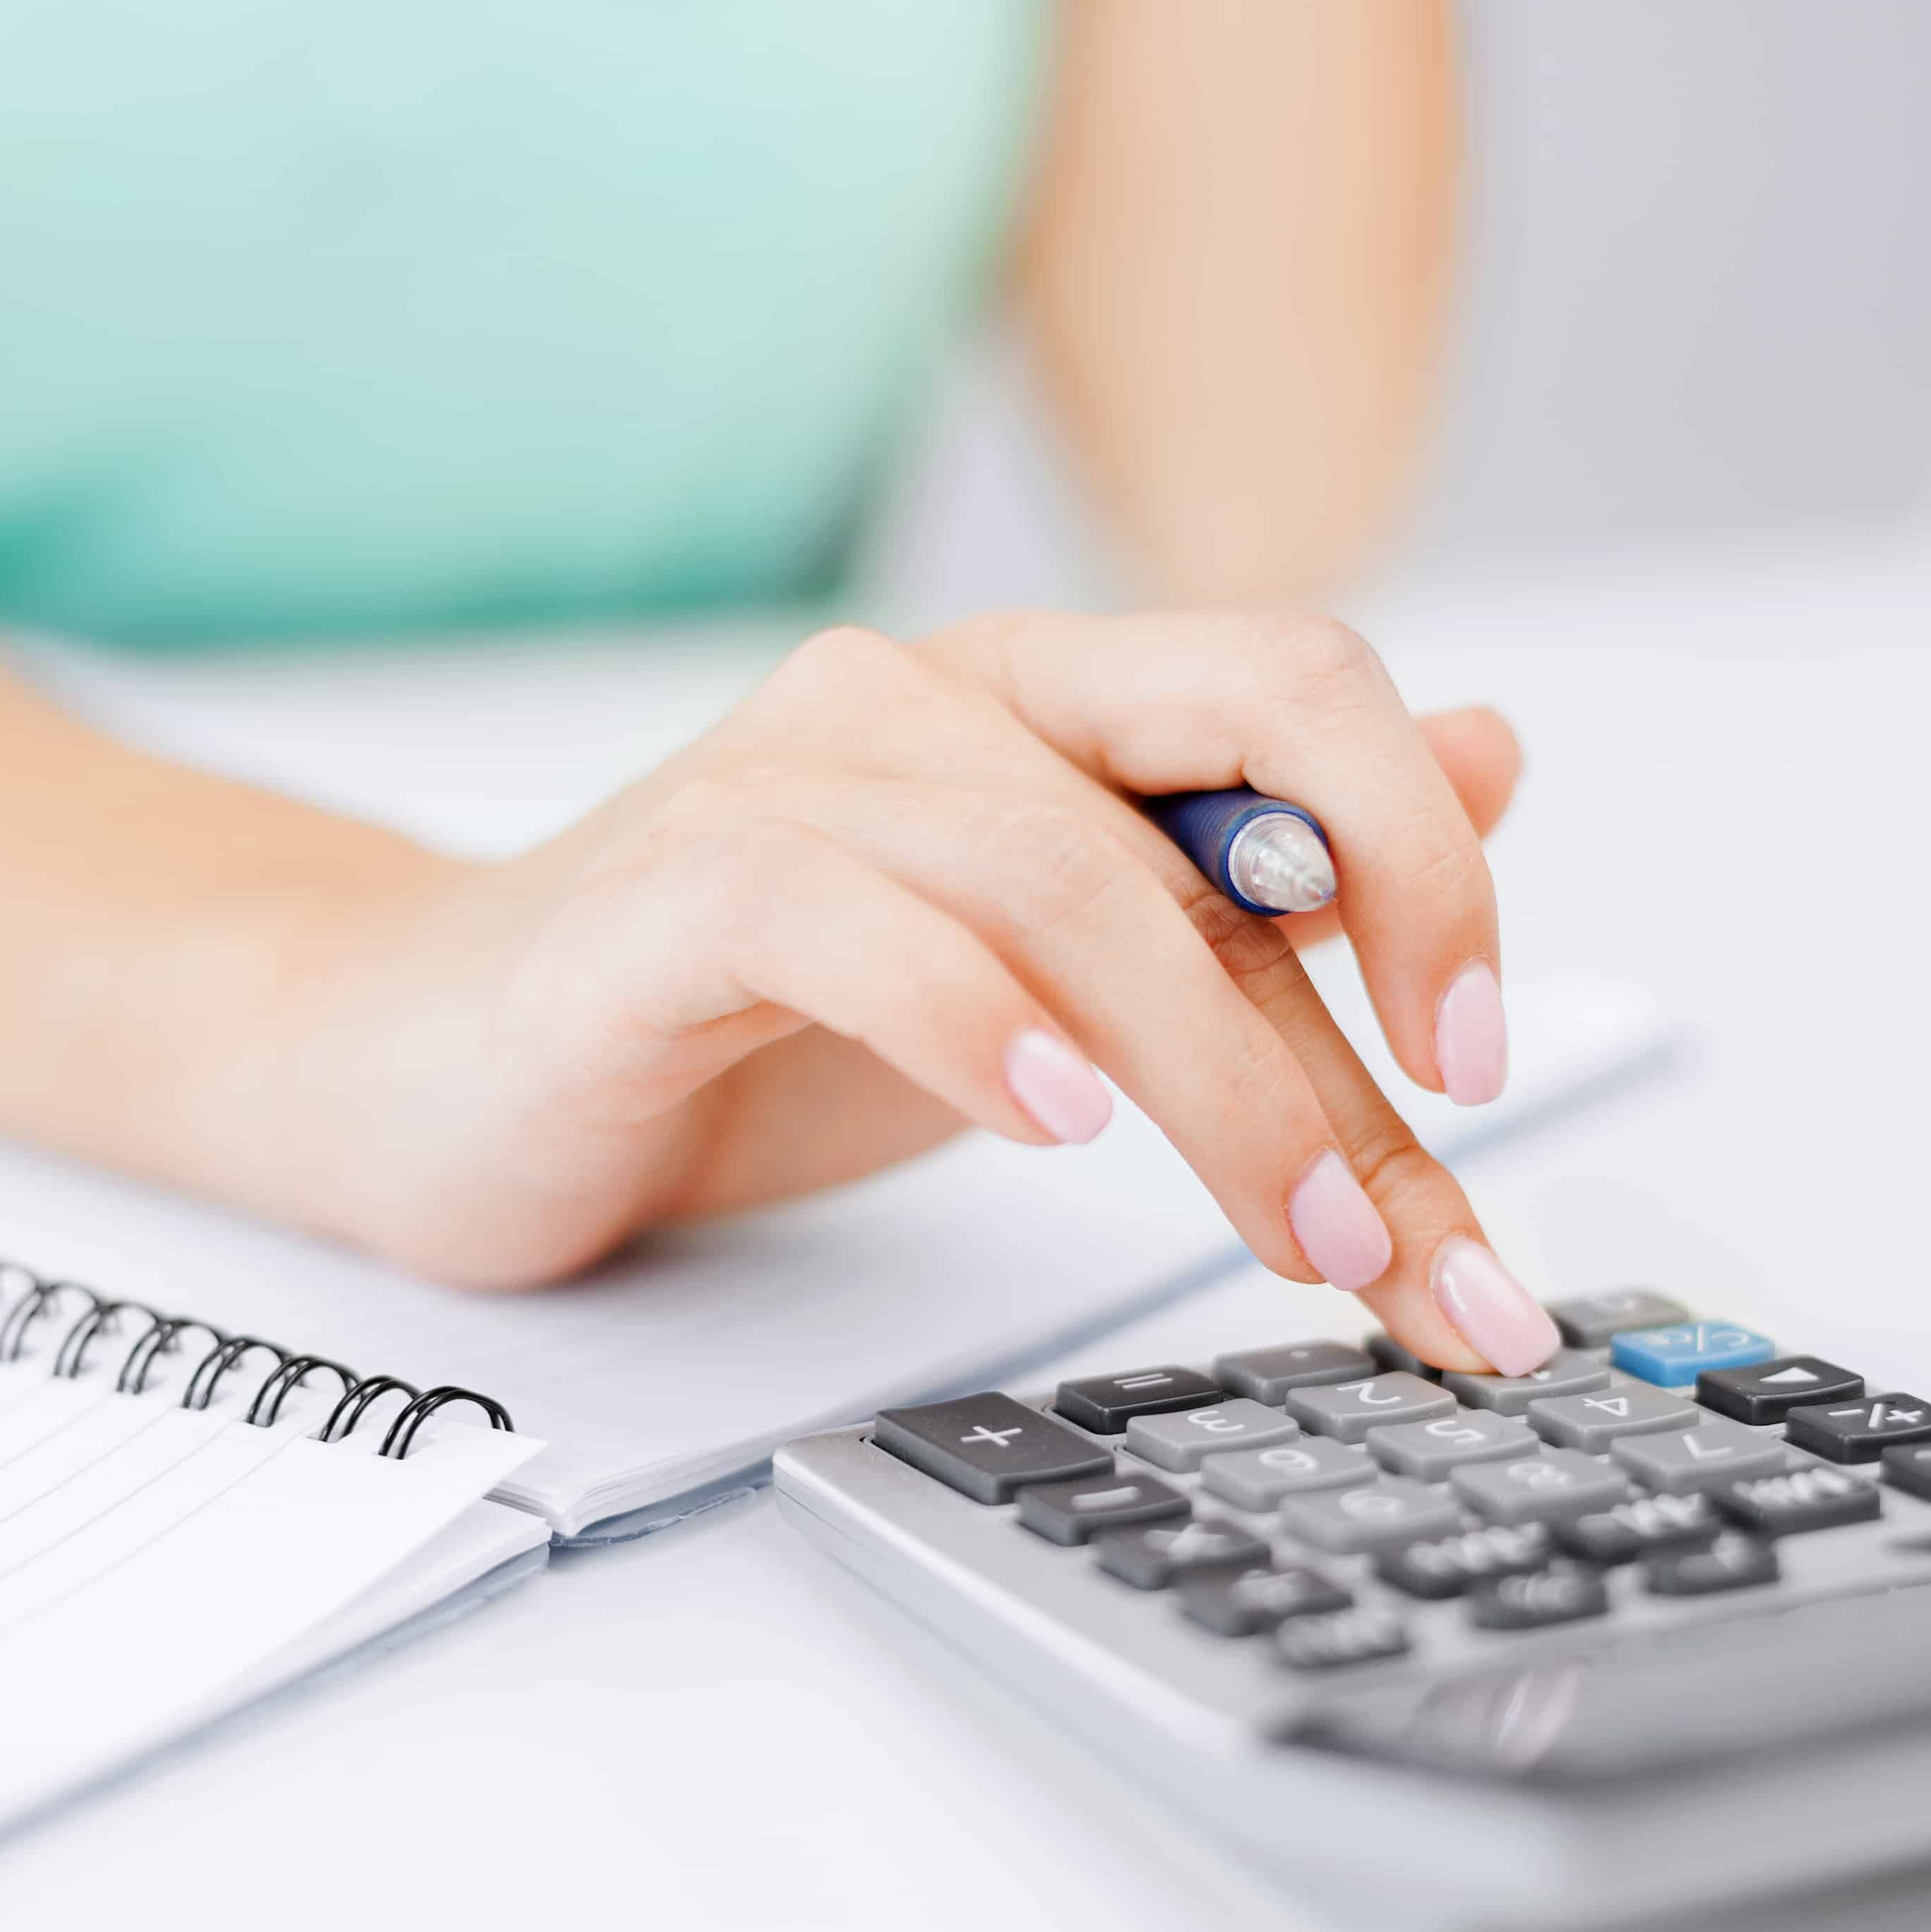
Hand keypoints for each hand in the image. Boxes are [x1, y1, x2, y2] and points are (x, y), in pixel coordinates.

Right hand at [219, 611, 1561, 1376]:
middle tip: (1414, 1207)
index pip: (1303, 700)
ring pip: (1065, 870)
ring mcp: (789, 778)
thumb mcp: (1056, 980)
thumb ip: (1256, 890)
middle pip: (1231, 745)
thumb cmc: (743, 1025)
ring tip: (1284, 1234)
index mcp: (1043, 699)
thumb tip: (1493, 753)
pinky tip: (1051, 1122)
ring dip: (1212, 1070)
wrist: (437, 1067)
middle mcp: (933, 697)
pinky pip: (842, 919)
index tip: (1480, 1066)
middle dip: (1377, 963)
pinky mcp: (661, 896)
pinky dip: (969, 1019)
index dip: (1434, 858)